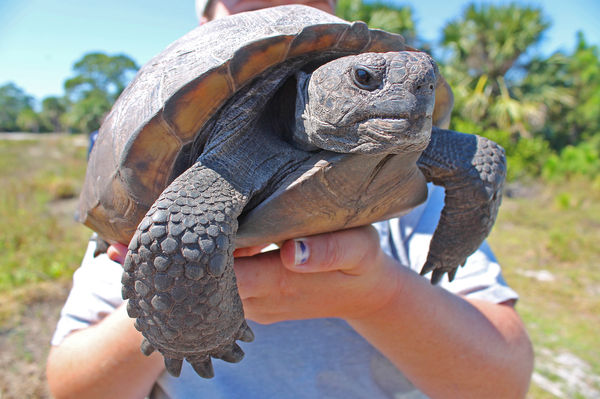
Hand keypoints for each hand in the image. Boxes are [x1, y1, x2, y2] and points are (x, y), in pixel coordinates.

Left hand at [108, 226, 399, 323]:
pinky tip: (164, 255)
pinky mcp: (255, 298)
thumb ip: (327, 253)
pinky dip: (188, 274)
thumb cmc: (362, 264)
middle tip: (115, 247)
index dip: (182, 259)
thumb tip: (291, 254)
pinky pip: (215, 287)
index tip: (147, 243)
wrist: (366, 292)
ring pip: (202, 289)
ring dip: (169, 273)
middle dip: (162, 267)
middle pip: (199, 285)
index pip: (219, 271)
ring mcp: (253, 300)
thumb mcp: (358, 251)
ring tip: (125, 251)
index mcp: (276, 279)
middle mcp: (256, 295)